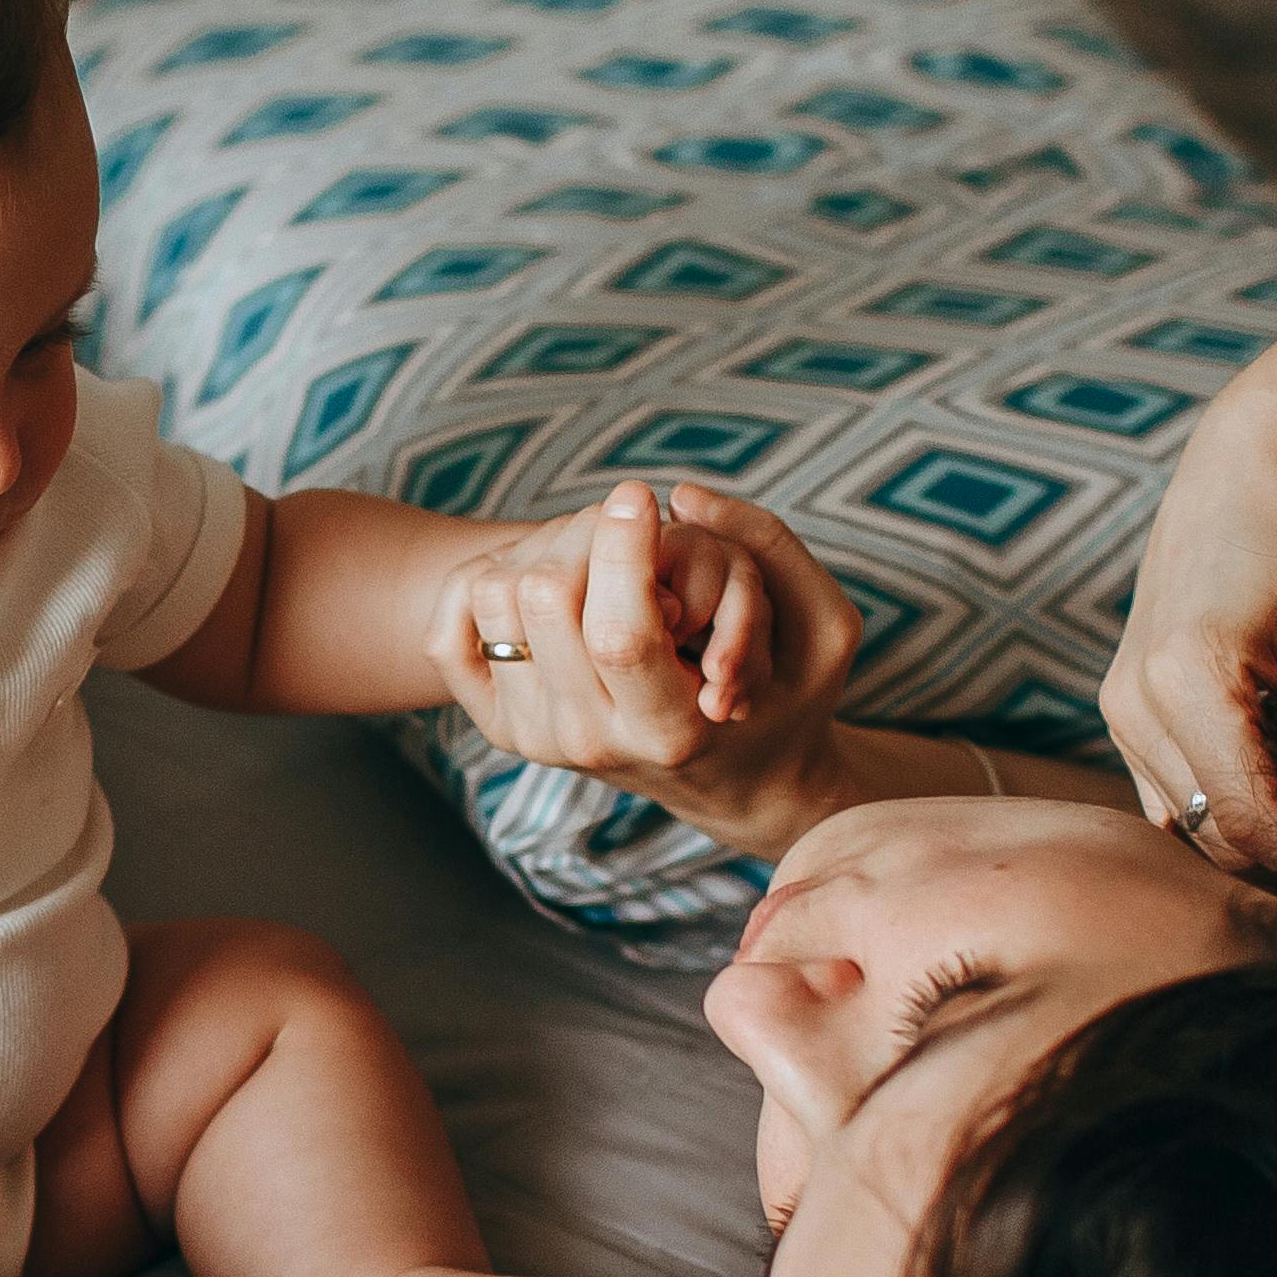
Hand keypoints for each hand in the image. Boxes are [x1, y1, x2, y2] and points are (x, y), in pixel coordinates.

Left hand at [433, 483, 861, 835]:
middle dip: (591, 538)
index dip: (624, 548)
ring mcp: (531, 736)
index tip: (640, 495)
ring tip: (602, 573)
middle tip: (635, 541)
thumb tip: (680, 495)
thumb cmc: (785, 695)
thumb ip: (773, 549)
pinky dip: (490, 579)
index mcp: (671, 731)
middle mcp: (587, 740)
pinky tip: (551, 587)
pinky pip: (449, 619)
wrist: (731, 781)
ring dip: (549, 553)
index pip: (620, 632)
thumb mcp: (826, 631)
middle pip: (543, 598)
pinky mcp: (493, 720)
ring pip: (495, 594)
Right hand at [1096, 387, 1276, 867]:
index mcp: (1187, 671)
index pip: (1244, 818)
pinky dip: (1217, 800)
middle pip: (1210, 832)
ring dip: (1247, 827)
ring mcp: (1117, 709)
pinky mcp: (1119, 711)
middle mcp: (1133, 700)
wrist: (1237, 471)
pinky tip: (1268, 771)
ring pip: (1184, 824)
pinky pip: (1167, 795)